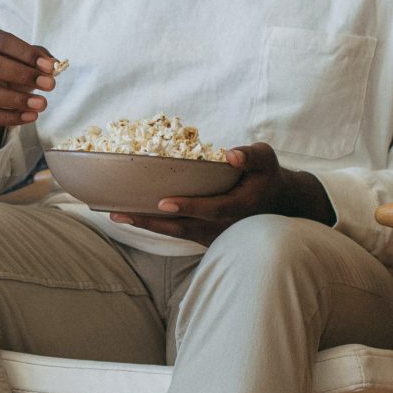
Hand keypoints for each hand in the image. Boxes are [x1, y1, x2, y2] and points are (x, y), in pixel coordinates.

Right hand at [0, 28, 60, 149]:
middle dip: (23, 75)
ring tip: (42, 103)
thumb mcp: (24, 58)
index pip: (3, 42)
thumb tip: (54, 64)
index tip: (49, 66)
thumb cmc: (10, 69)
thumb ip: (40, 58)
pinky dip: (11, 116)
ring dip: (17, 98)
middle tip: (50, 85)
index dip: (26, 53)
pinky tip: (31, 116)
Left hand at [109, 142, 334, 243]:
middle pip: (182, 227)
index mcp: (238, 207)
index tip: (163, 202)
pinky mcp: (205, 237)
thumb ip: (252, 155)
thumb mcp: (267, 160)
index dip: (187, 206)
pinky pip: (176, 233)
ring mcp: (212, 236)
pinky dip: (154, 226)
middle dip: (150, 221)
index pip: (210, 209)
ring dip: (145, 225)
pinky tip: (131, 215)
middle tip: (119, 213)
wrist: (277, 204)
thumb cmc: (266, 177)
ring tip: (115, 215)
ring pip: (175, 233)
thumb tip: (232, 155)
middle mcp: (222, 227)